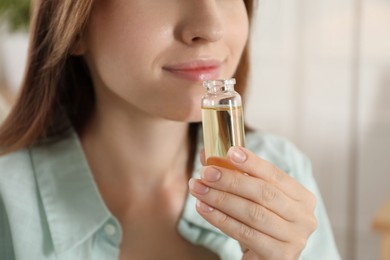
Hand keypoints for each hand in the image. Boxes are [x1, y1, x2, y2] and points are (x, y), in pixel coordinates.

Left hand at [189, 146, 316, 259]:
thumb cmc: (260, 225)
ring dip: (221, 198)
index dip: (253, 162)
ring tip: (198, 189)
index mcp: (302, 198)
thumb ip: (235, 175)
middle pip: (263, 193)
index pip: (276, 175)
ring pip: (252, 213)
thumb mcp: (253, 200)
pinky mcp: (279, 256)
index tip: (230, 152)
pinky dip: (220, 219)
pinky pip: (244, 233)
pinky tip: (204, 208)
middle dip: (231, 180)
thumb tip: (206, 154)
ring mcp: (294, 239)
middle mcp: (304, 218)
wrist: (265, 259)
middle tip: (206, 172)